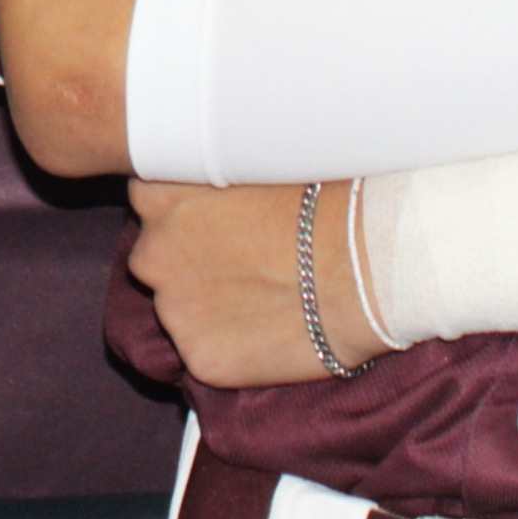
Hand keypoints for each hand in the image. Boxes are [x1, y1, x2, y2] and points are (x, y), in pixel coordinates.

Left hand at [128, 179, 388, 386]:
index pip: (148, 198)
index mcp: (160, 192)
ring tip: (264, 295)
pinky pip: (204, 351)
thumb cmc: (324, 198)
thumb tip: (218, 172)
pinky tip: (270, 329)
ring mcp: (173, 310)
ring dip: (207, 304)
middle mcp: (153, 251)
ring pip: (178, 308)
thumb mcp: (255, 161)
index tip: (218, 214)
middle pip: (155, 256)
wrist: (368, 266)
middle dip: (189, 259)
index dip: (185, 209)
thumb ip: (217, 171)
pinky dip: (230, 344)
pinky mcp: (199, 358)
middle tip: (244, 258)